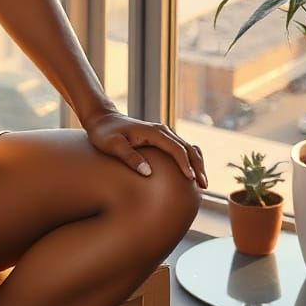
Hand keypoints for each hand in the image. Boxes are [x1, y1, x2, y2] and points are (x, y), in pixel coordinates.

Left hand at [82, 109, 207, 188]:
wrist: (102, 119)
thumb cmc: (104, 133)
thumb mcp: (112, 145)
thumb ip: (129, 157)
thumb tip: (148, 172)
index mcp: (153, 132)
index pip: (176, 149)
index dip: (185, 164)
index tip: (191, 180)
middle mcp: (161, 131)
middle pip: (187, 148)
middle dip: (198, 166)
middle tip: (204, 186)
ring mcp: (162, 133)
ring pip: (187, 148)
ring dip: (196, 164)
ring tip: (202, 184)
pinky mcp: (160, 138)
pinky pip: (180, 148)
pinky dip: (189, 159)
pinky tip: (192, 173)